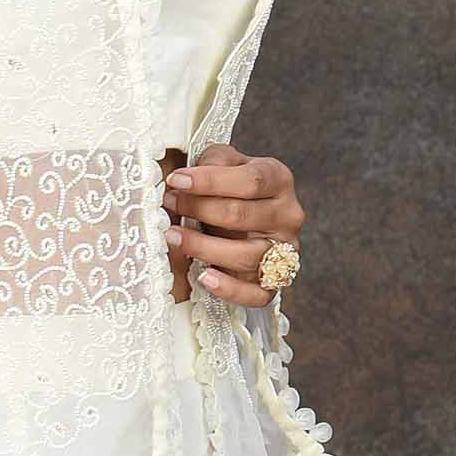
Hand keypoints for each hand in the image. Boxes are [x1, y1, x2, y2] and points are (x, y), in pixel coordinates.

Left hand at [162, 144, 305, 304]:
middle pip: (240, 215)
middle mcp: (287, 215)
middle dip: (198, 209)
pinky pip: (254, 293)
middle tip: (168, 204)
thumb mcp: (226, 163)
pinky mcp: (274, 282)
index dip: (210, 181)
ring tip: (172, 237)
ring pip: (244, 255)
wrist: (246, 219)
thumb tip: (185, 177)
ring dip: (202, 247)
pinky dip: (228, 288)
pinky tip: (203, 277)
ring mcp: (283, 251)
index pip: (249, 181)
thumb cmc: (231, 188)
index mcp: (278, 180)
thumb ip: (212, 162)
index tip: (177, 180)